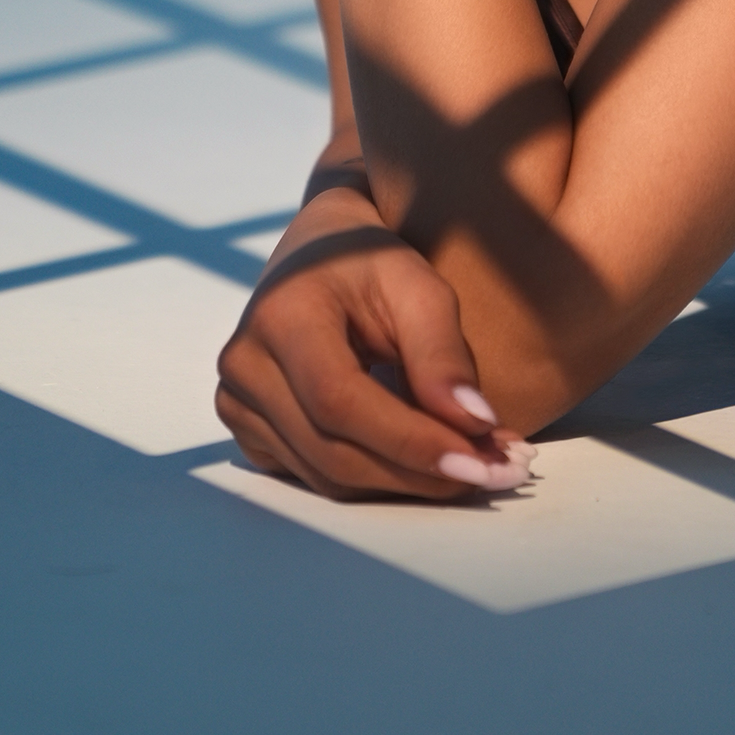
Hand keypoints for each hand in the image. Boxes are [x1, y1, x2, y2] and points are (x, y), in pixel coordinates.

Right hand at [215, 182, 533, 500]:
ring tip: (474, 467)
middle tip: (497, 472)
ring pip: (327, 476)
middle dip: (419, 472)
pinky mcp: (249, 430)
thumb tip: (475, 424)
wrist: (321, 251)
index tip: (480, 460)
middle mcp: (245, 363)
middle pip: (333, 451)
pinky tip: (423, 464)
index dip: (409, 440)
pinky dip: (376, 479)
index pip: (340, 400)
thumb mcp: (417, 285)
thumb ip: (442, 352)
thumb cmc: (372, 260)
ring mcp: (237, 402)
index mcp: (281, 314)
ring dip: (406, 483)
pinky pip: (316, 476)